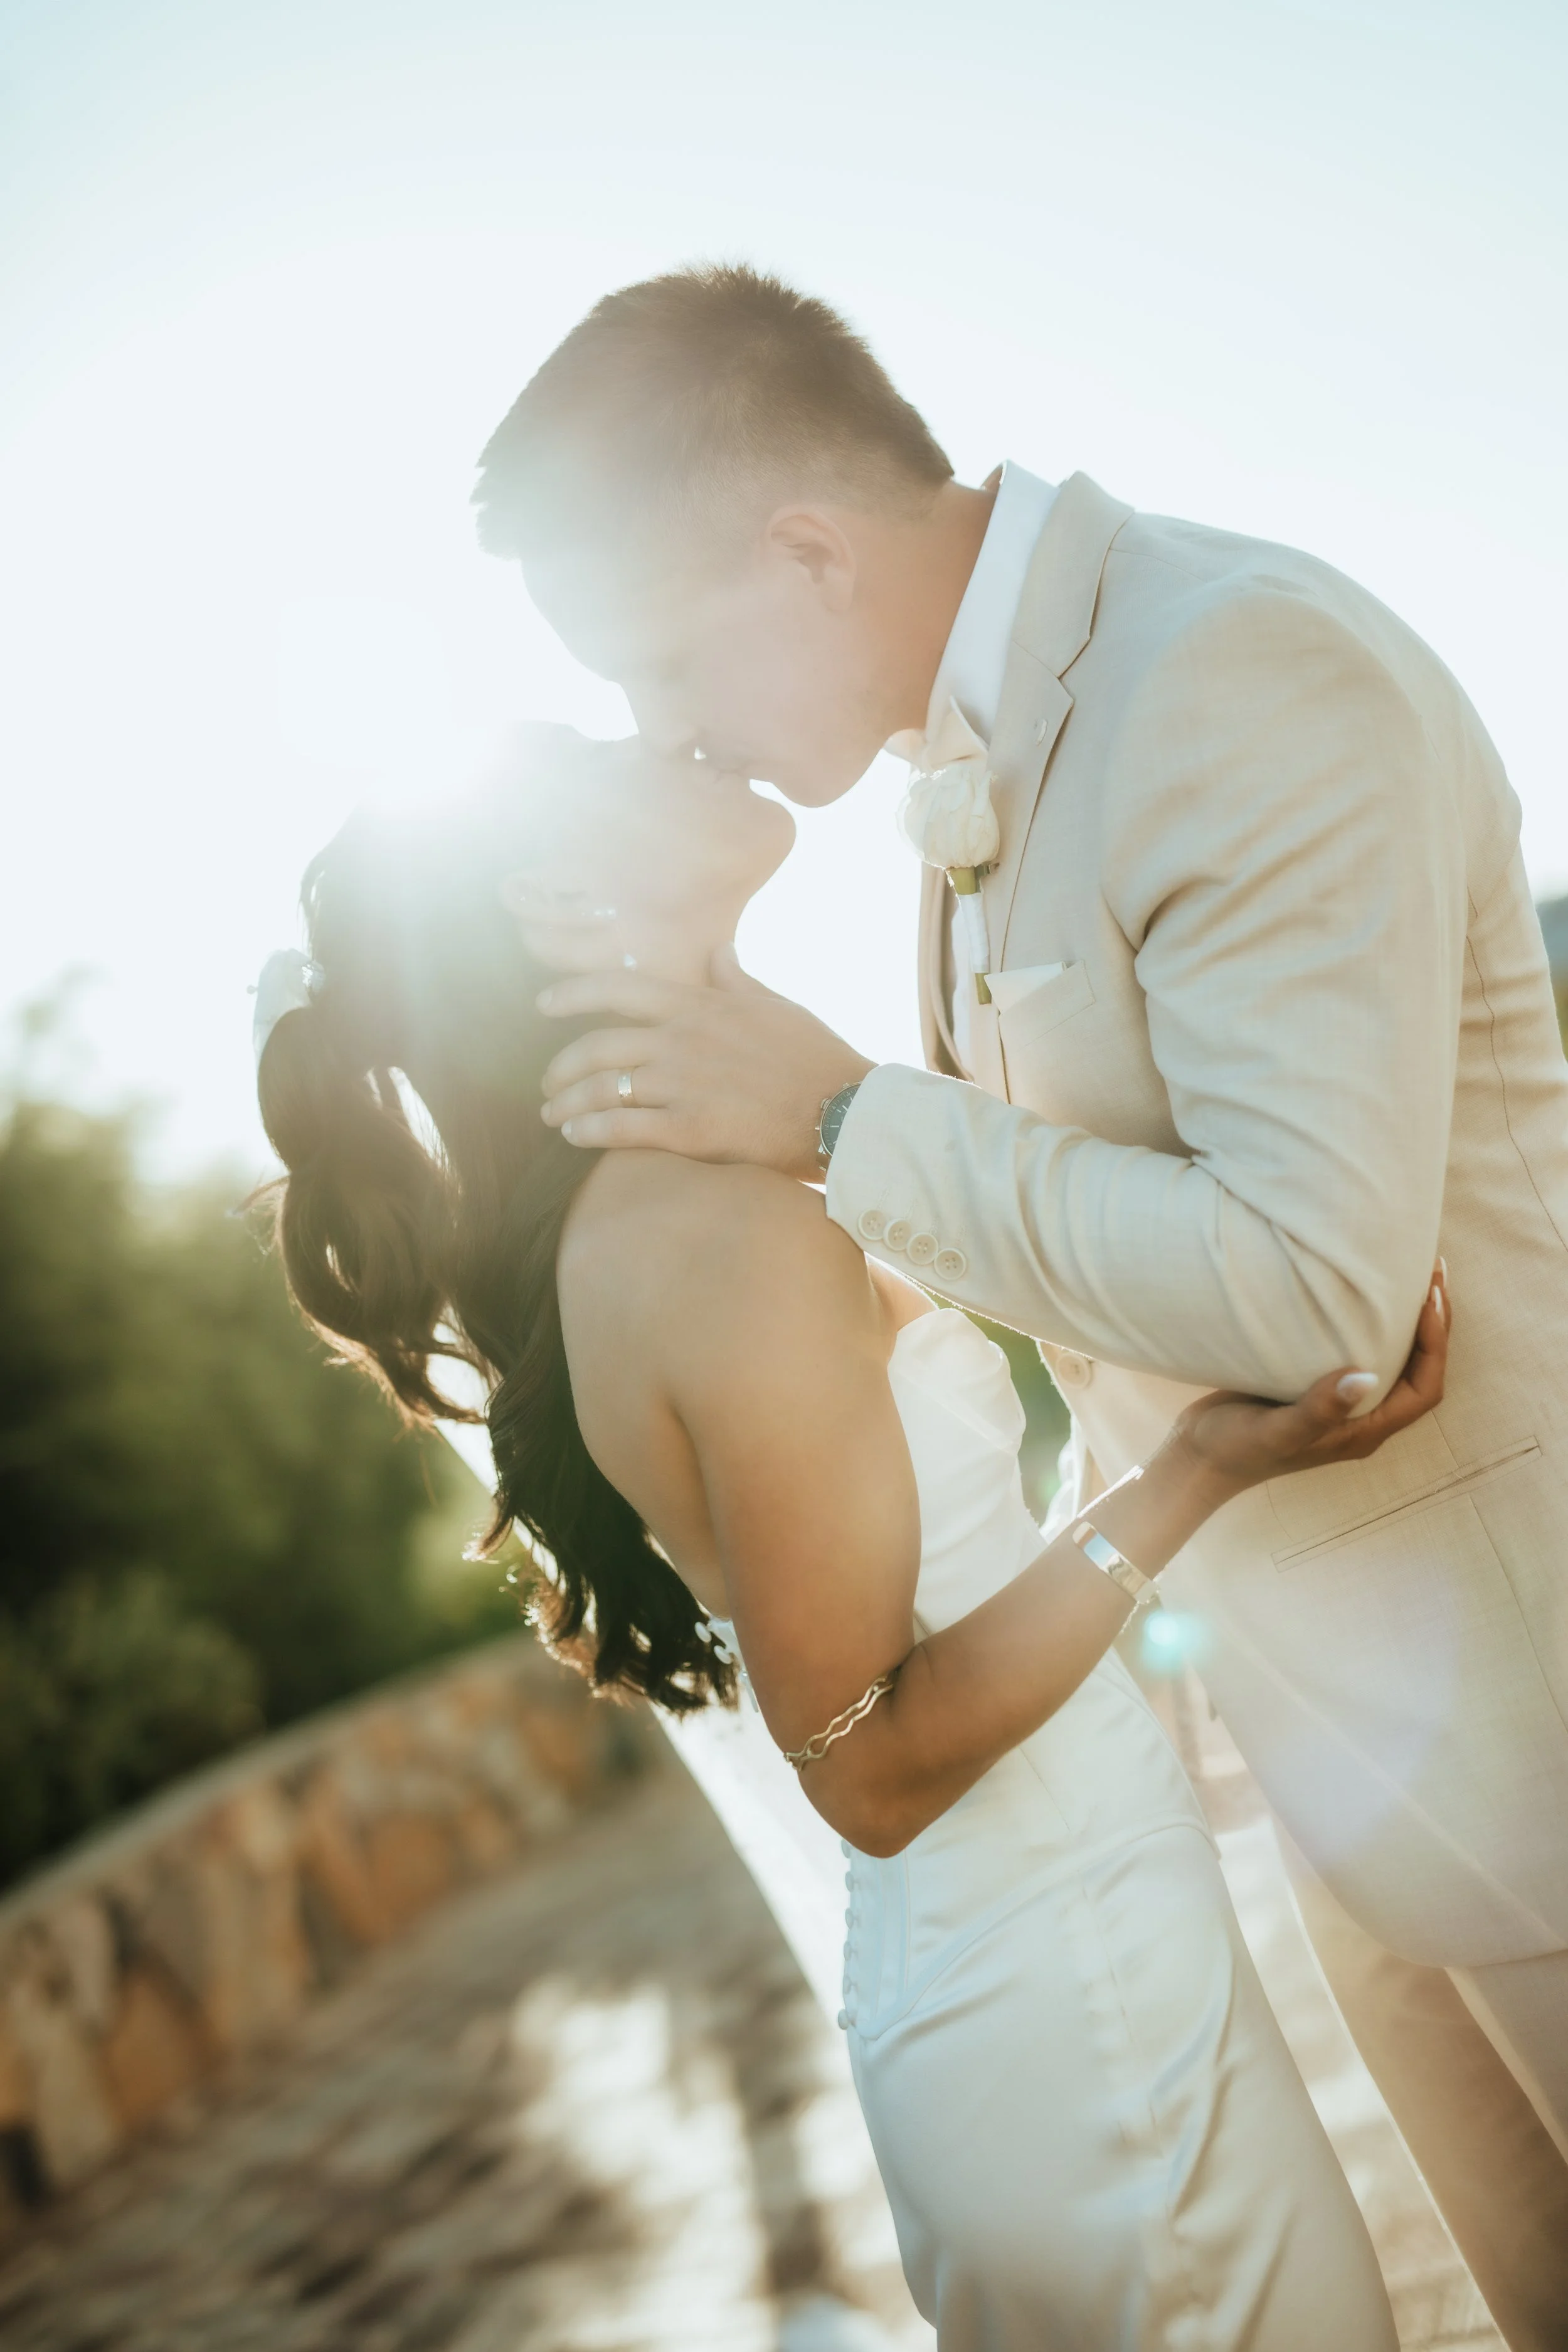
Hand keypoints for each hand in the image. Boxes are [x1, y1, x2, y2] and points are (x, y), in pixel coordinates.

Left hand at [538, 948, 874, 1178]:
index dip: (571, 994)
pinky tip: (575, 1137)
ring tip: (554, 1117)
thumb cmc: (815, 1058)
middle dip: (560, 1067)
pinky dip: (589, 1131)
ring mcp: (683, 1084)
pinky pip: (621, 1128)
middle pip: (596, 1045)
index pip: (618, 988)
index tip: (543, 1005)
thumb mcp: (776, 1005)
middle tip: (548, 1085)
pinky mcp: (690, 1130)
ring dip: (567, 1103)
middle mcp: (681, 1040)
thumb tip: (719, 950)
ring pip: (601, 1087)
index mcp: (699, 1005)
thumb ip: (736, 978)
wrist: (845, 1110)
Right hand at [1162, 1263, 1449, 1496]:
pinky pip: (1362, 1349)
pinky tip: (1362, 1293)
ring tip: (1410, 1273)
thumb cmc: (1235, 1449)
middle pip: (1419, 1369)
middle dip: (1434, 1323)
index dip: (1436, 1344)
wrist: (1197, 1458)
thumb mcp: (1275, 1431)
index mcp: (1364, 1432)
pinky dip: (1375, 1321)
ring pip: (1396, 1358)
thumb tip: (1366, 1377)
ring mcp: (1343, 1402)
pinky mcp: (1318, 1385)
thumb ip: (1320, 1409)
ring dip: (1409, 1319)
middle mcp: (1362, 1417)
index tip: (1430, 1298)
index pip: (1424, 1389)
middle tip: (1434, 1271)